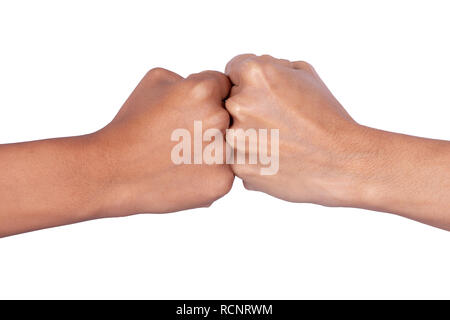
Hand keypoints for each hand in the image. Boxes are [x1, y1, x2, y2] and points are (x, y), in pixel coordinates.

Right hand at [93, 68, 233, 215]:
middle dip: (212, 121)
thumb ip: (191, 77)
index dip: (207, 96)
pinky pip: (225, 171)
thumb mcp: (155, 81)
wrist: (113, 171)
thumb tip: (212, 85)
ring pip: (231, 145)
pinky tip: (184, 173)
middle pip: (231, 115)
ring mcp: (223, 154)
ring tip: (182, 155)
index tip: (189, 109)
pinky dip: (209, 172)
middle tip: (185, 134)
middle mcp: (219, 120)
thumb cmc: (131, 124)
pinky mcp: (222, 183)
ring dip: (214, 148)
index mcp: (204, 91)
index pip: (224, 85)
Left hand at [225, 54, 362, 205]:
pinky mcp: (239, 166)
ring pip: (231, 131)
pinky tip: (277, 158)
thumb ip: (270, 65)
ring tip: (279, 141)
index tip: (269, 95)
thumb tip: (250, 69)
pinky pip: (238, 156)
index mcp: (255, 75)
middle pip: (230, 100)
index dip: (252, 81)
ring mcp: (236, 138)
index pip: (234, 69)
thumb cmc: (326, 117)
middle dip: (248, 107)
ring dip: (248, 134)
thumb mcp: (304, 74)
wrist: (342, 161)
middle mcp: (239, 104)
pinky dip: (253, 158)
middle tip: (277, 120)